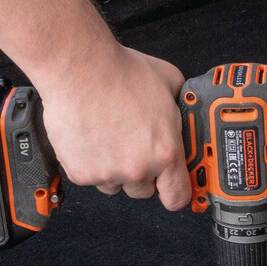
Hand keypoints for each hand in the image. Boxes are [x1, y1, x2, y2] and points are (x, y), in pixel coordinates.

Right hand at [31, 43, 191, 210]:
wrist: (79, 69)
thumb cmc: (120, 72)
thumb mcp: (169, 82)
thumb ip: (180, 107)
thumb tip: (187, 110)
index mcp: (165, 152)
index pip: (177, 197)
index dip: (174, 192)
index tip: (169, 187)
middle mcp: (137, 168)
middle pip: (143, 191)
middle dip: (141, 173)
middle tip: (132, 146)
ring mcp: (107, 174)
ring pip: (115, 186)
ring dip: (114, 169)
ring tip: (108, 137)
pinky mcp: (81, 173)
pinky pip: (90, 178)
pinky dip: (89, 163)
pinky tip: (90, 137)